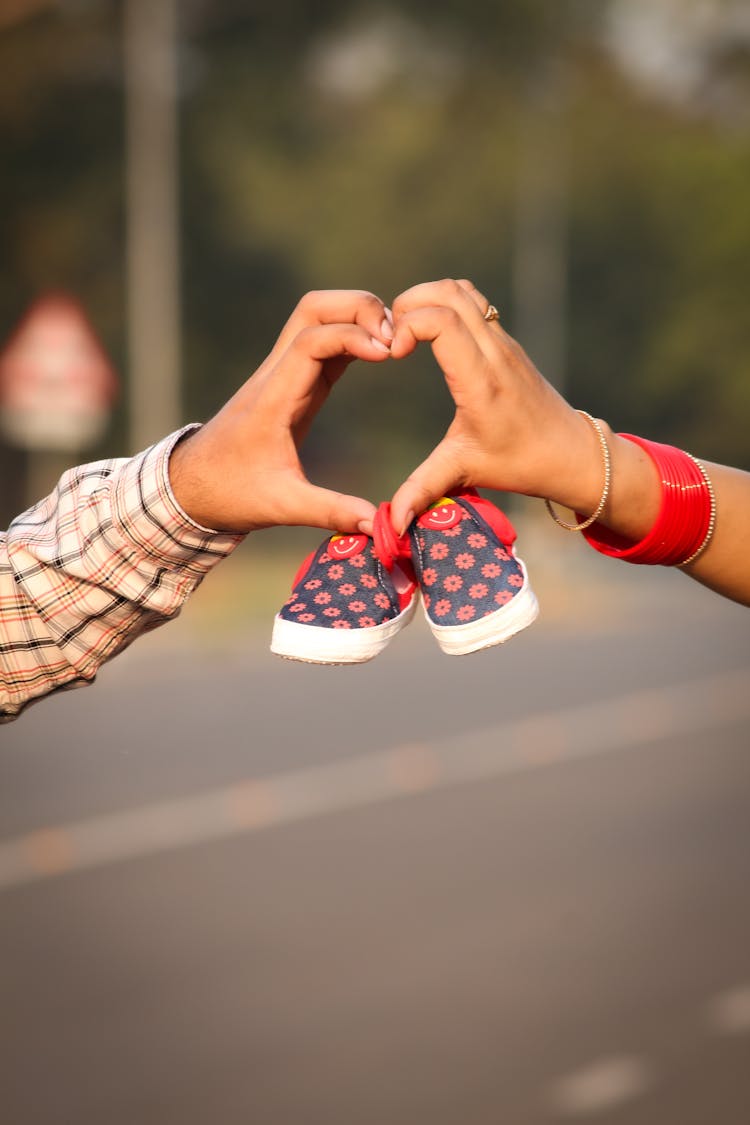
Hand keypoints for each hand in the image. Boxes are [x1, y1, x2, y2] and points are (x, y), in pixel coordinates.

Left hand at [169, 290, 392, 533]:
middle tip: (396, 337)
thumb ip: (330, 512)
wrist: (193, 486)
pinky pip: (323, 344)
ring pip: (317, 317)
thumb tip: (378, 525)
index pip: (311, 341)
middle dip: (358, 308)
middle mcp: (275, 375)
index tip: (389, 353)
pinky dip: (352, 338)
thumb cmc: (231, 493)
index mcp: (273, 398)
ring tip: (394, 343)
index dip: (353, 336)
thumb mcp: (282, 507)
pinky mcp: (292, 383)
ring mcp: (282, 374)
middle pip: (313, 309)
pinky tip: (380, 354)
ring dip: (356, 317)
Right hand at [388, 278, 608, 534]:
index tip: (392, 354)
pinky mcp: (506, 340)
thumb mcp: (465, 472)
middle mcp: (494, 352)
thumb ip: (422, 490)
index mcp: (481, 381)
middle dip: (409, 303)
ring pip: (462, 290)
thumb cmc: (520, 462)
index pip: (442, 321)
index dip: (408, 325)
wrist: (572, 453)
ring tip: (405, 330)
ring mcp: (503, 341)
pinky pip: (472, 302)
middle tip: (390, 335)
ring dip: (427, 298)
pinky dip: (444, 304)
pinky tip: (429, 334)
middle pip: (449, 292)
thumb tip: (392, 523)